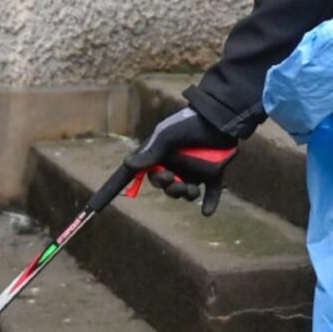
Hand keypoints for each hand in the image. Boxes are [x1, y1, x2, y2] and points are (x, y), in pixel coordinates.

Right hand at [124, 108, 241, 214]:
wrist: (219, 119)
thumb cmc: (189, 124)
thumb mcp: (167, 136)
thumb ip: (151, 152)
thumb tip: (127, 164)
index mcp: (161, 155)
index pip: (143, 173)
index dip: (128, 182)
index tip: (113, 194)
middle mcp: (176, 165)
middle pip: (166, 186)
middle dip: (167, 187)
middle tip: (171, 179)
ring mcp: (195, 170)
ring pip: (186, 192)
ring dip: (185, 194)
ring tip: (190, 188)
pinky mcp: (213, 173)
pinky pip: (210, 193)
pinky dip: (209, 203)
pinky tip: (206, 212)